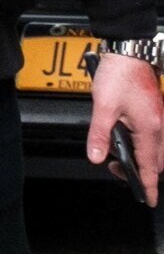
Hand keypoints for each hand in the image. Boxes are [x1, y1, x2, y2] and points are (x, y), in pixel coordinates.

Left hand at [86, 53, 162, 204]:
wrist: (130, 54)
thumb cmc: (119, 76)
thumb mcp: (103, 107)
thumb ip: (99, 135)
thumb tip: (96, 157)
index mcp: (150, 128)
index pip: (151, 166)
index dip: (149, 185)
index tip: (148, 199)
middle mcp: (160, 126)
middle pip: (157, 161)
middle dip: (141, 172)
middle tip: (117, 169)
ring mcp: (161, 120)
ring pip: (157, 150)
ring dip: (141, 159)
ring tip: (117, 155)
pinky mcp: (157, 114)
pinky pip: (154, 138)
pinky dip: (143, 146)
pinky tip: (125, 139)